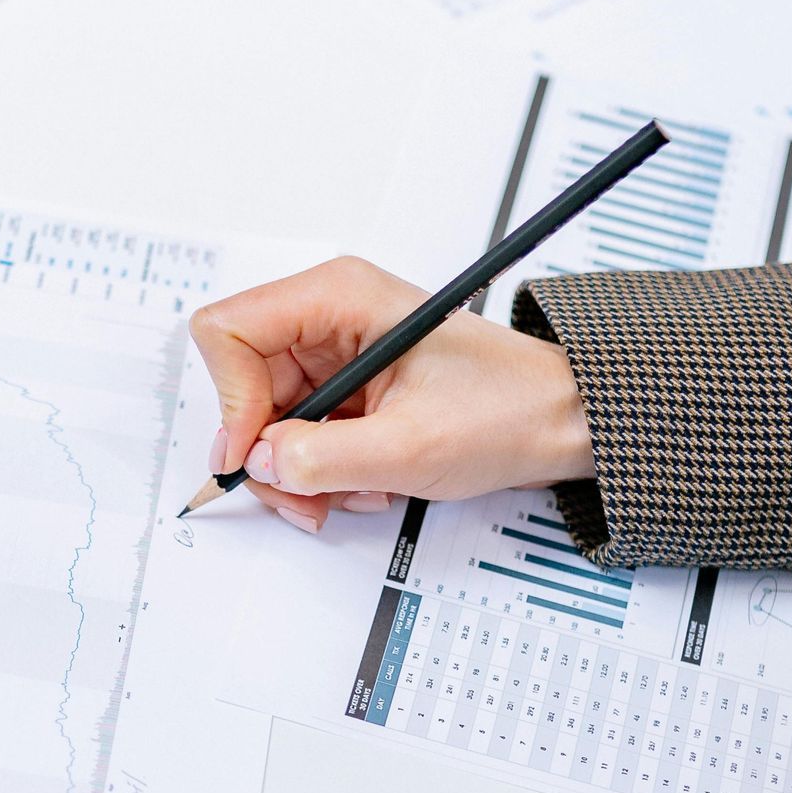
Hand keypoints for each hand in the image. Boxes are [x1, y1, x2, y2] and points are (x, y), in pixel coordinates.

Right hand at [189, 256, 593, 531]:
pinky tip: (363, 482)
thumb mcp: (411, 446)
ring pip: (266, 417)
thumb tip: (262, 464)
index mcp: (338, 296)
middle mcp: (328, 314)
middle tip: (303, 496)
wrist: (563, 420)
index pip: (228, 331)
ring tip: (349, 492)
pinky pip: (298, 432)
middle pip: (241, 382)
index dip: (232, 400)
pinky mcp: (345, 384)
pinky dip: (318, 469)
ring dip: (297, 470)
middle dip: (268, 451)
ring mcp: (335, 350)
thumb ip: (323, 458)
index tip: (260, 454)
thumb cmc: (509, 409)